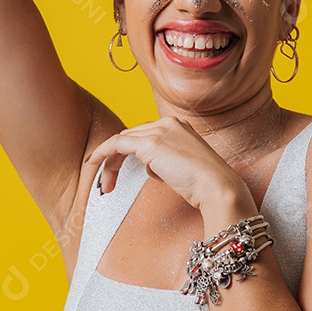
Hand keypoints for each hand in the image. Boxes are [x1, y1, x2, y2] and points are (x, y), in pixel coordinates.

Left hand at [84, 117, 251, 212]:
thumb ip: (166, 163)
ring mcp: (159, 131)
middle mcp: (168, 123)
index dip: (127, 153)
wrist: (218, 187)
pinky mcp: (150, 143)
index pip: (144, 135)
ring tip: (105, 186)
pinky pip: (117, 144)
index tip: (117, 171)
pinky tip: (94, 164)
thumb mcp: (184, 168)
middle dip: (115, 160)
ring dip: (109, 163)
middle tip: (107, 184)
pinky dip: (103, 153)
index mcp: (179, 126)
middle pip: (130, 137)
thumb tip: (151, 168)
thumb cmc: (206, 184)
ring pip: (122, 141)